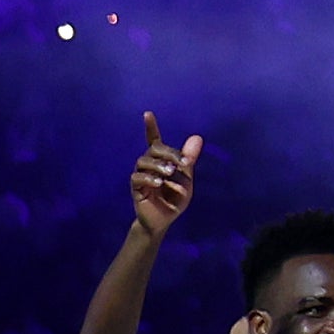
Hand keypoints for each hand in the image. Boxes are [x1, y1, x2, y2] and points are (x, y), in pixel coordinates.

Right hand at [128, 114, 201, 235]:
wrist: (165, 219)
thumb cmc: (175, 198)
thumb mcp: (187, 178)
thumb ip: (189, 159)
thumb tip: (197, 137)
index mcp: (161, 160)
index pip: (154, 140)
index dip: (150, 127)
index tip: (147, 114)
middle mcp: (149, 164)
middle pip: (153, 149)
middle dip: (169, 153)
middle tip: (183, 164)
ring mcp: (141, 175)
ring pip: (144, 161)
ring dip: (159, 165)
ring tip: (170, 173)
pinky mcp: (136, 188)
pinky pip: (138, 178)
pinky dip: (149, 178)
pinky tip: (159, 183)